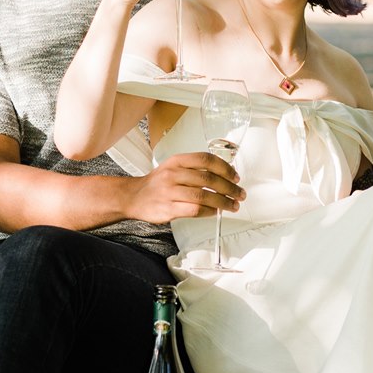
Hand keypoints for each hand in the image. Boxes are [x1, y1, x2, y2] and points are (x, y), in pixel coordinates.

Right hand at [126, 151, 242, 222]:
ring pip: (204, 196)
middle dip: (229, 187)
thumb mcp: (173, 167)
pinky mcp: (169, 209)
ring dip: (223, 202)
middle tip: (240, 194)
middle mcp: (173, 174)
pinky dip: (209, 211)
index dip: (225, 168)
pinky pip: (195, 210)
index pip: (206, 160)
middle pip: (208, 179)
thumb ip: (194, 169)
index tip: (235, 176)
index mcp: (176, 161)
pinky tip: (216, 212)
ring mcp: (170, 192)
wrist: (133, 197)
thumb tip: (224, 175)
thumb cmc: (158, 183)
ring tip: (233, 205)